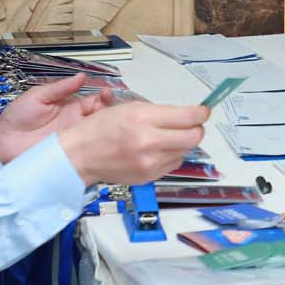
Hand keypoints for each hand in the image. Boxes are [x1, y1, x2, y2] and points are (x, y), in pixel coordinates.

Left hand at [0, 75, 112, 164]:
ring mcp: (73, 140)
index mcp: (70, 107)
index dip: (104, 97)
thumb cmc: (16, 118)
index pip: (95, 101)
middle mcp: (75, 123)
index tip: (108, 93)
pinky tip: (101, 143)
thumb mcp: (37, 96)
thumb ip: (59, 88)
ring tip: (110, 124)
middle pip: (101, 118)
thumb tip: (80, 76)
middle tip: (114, 110)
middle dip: (110, 113)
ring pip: (97, 134)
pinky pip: (86, 151)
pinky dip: (95, 148)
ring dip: (105, 130)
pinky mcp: (68, 154)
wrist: (1, 142)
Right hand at [57, 102, 210, 186]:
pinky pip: (172, 164)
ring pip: (185, 151)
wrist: (79, 156)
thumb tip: (186, 114)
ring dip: (182, 143)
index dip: (201, 113)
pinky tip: (157, 150)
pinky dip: (171, 156)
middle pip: (193, 137)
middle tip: (192, 124)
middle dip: (197, 129)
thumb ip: (160, 112)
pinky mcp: (148, 176)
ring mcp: (150, 162)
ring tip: (166, 138)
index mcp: (143, 119)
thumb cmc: (100, 128)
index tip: (204, 111)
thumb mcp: (130, 108)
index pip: (188, 117)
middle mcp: (149, 142)